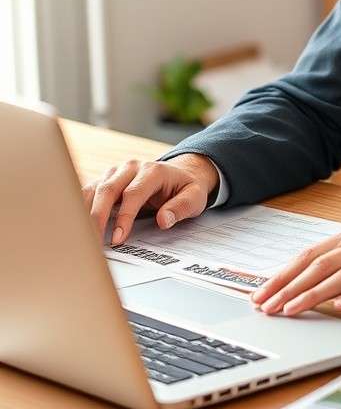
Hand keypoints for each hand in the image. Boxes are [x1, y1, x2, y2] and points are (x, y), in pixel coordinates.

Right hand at [83, 154, 220, 245]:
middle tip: (94, 241)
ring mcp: (116, 172)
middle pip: (108, 189)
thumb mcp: (195, 197)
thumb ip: (181, 207)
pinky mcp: (107, 179)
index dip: (124, 217)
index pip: (133, 194)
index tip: (118, 238)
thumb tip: (163, 220)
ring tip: (81, 235)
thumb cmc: (186, 188)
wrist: (180, 174)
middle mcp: (131, 168)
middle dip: (98, 216)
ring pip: (95, 189)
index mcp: (153, 171)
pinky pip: (89, 191)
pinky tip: (76, 223)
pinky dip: (81, 207)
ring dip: (85, 211)